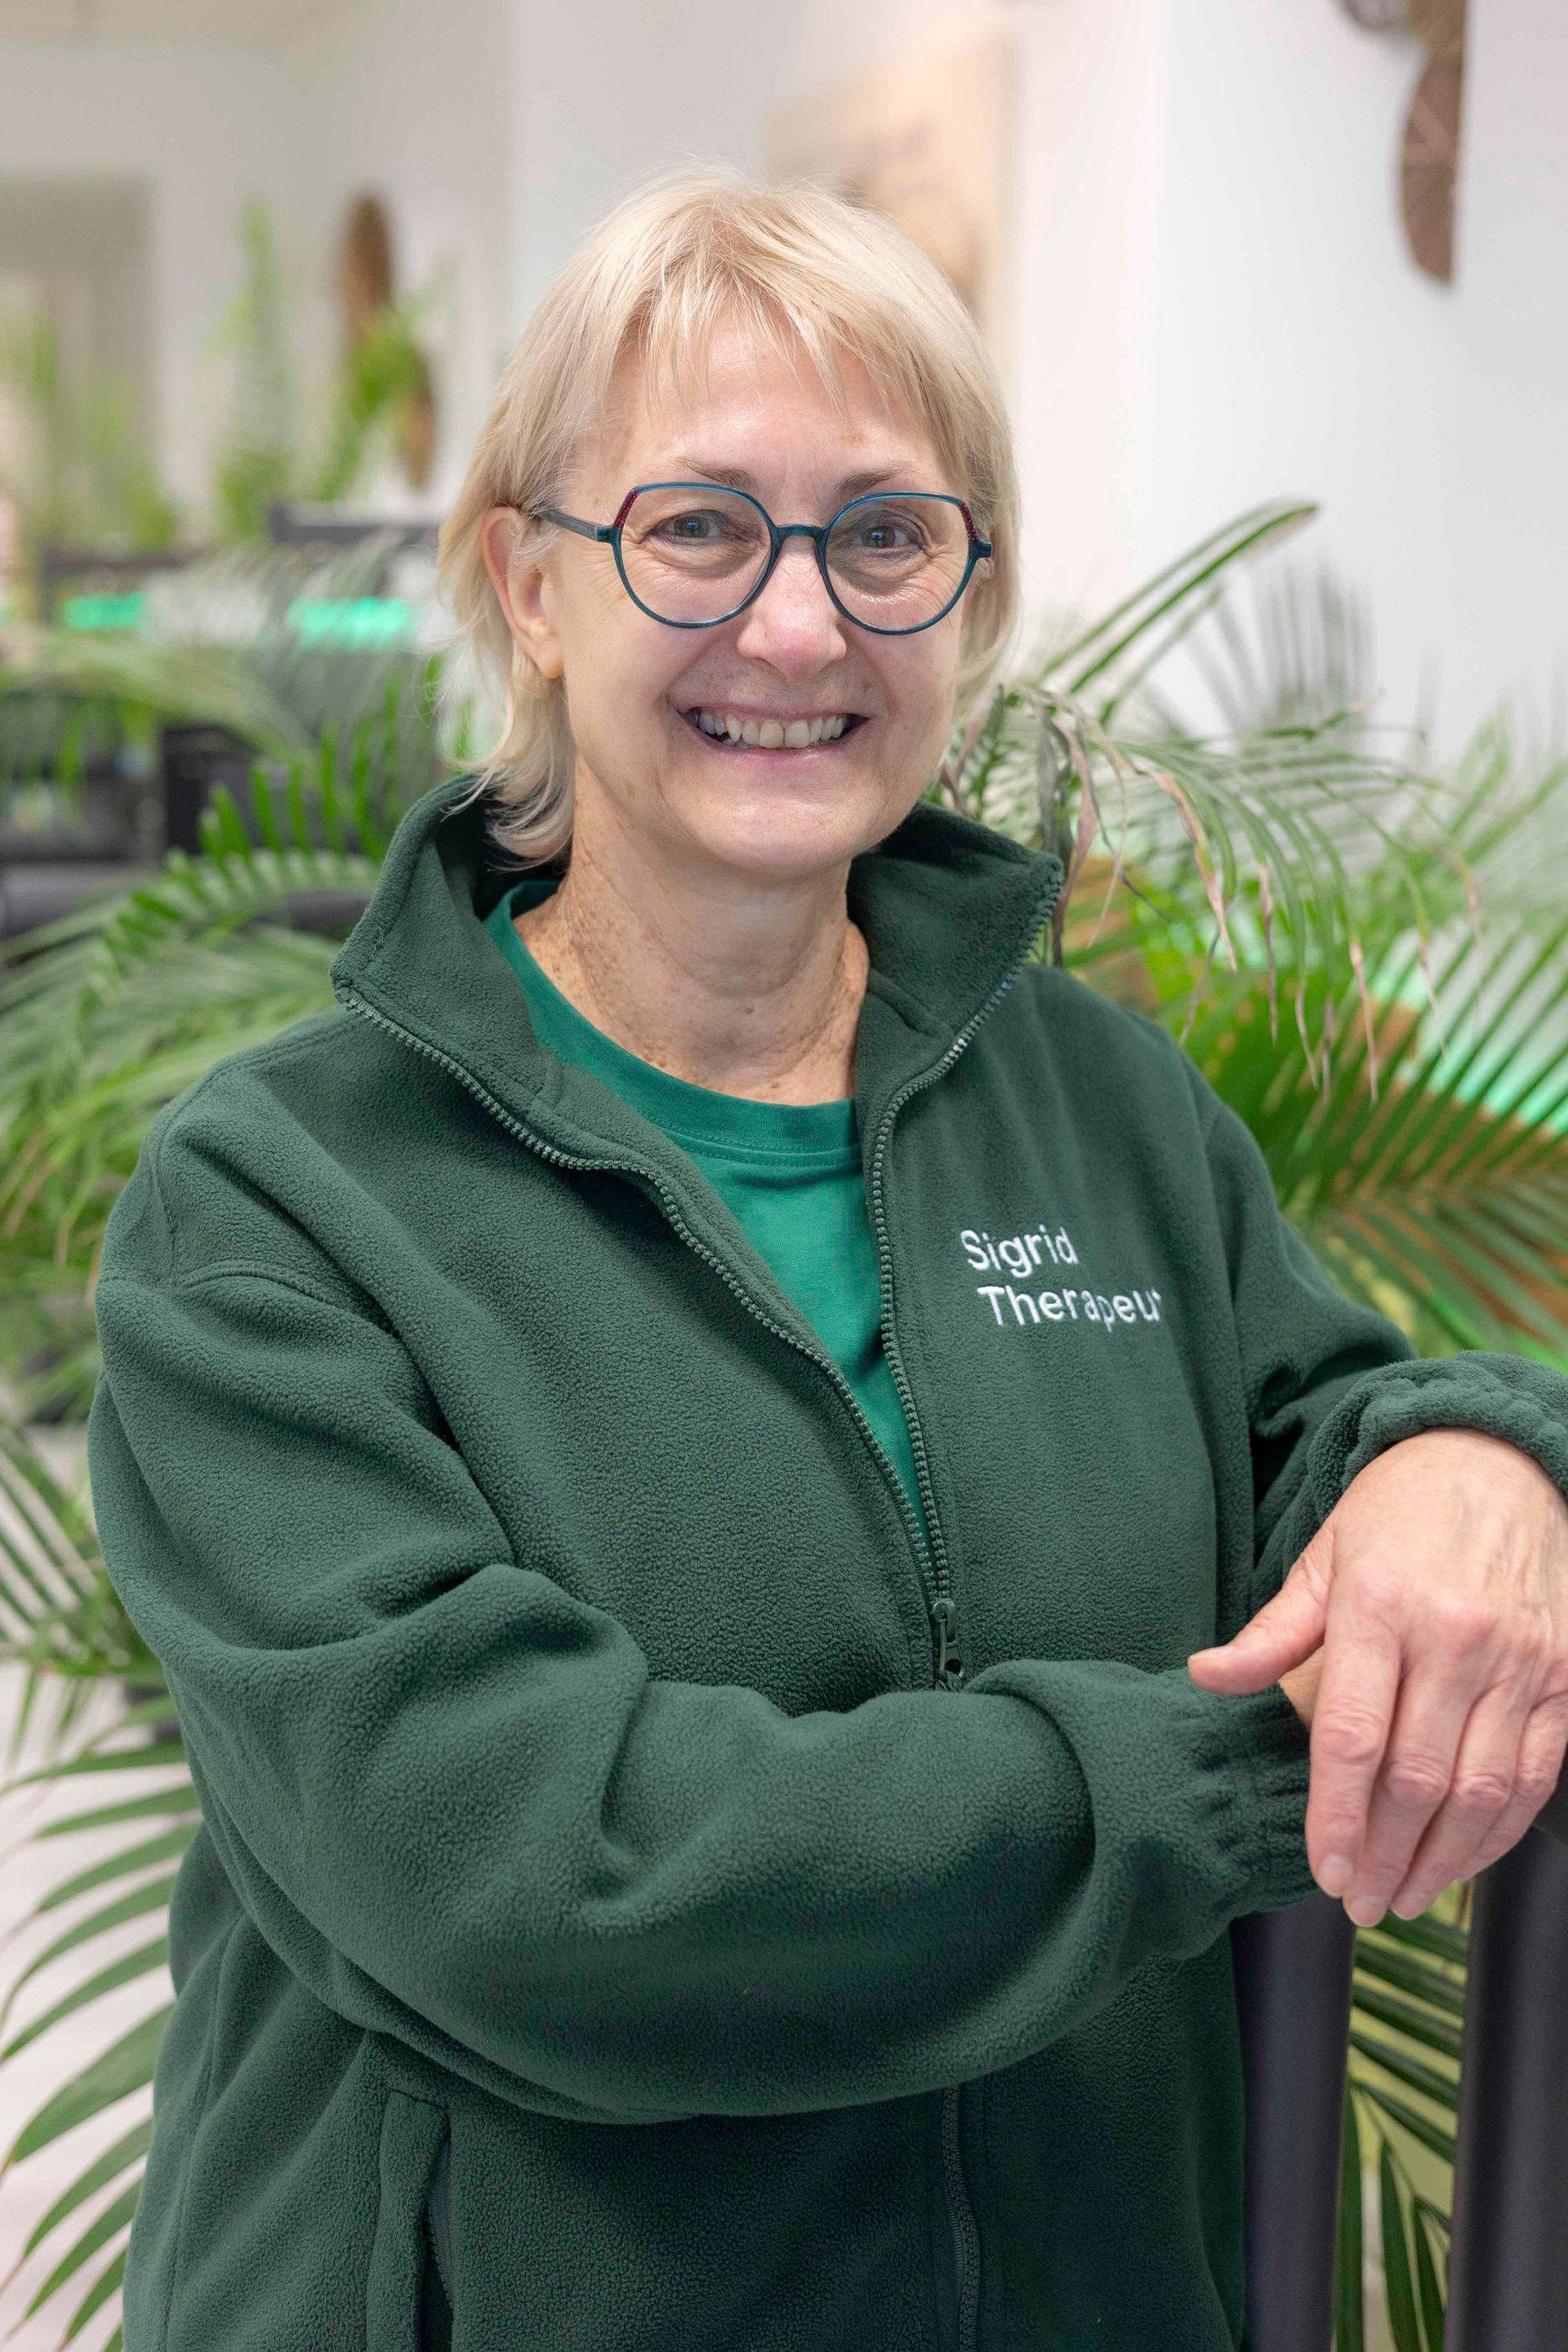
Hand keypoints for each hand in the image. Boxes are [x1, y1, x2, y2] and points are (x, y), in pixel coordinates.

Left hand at [1187, 1430, 1567, 1924]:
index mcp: (1380, 1605)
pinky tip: (1466, 1860)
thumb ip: (1270, 1631)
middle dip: (1386, 1856)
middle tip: (1360, 1903)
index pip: (1352, 1735)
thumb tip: (1204, 1675)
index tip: (1324, 1870)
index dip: (1336, 1816)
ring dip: (1443, 1860)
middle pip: (1417, 1777)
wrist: (1500, 1462)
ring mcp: (1519, 1661)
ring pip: (1482, 1790)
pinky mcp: (1563, 1677)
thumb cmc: (1399, 1512)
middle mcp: (1455, 1637)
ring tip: (1407, 1897)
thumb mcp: (1323, 1555)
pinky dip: (1501, 1830)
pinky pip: (1536, 1775)